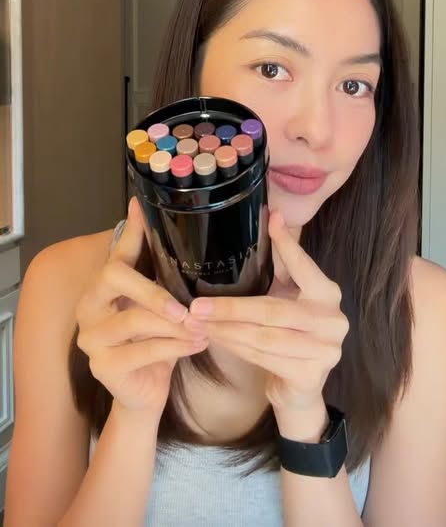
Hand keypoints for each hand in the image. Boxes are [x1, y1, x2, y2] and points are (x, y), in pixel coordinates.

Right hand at [75, 197, 209, 419]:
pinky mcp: (102, 366)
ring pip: (134, 319)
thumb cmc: (156, 342)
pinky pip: (143, 351)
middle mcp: (88, 307)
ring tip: (202, 329)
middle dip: (154, 290)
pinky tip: (198, 345)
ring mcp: (91, 338)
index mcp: (102, 287)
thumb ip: (163, 275)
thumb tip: (175, 236)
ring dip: (175, 325)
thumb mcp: (162, 306)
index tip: (140, 206)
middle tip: (186, 307)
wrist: (146, 394)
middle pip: (115, 276)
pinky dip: (176, 348)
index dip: (131, 231)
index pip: (116, 252)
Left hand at [188, 209, 349, 412]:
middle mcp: (332, 321)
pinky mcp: (310, 376)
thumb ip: (285, 259)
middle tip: (196, 306)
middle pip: (271, 310)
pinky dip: (235, 348)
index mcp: (328, 294)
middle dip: (230, 308)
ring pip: (262, 337)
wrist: (300, 384)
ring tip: (198, 323)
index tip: (271, 220)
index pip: (304, 266)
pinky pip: (262, 358)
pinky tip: (215, 339)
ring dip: (226, 330)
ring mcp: (325, 350)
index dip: (287, 244)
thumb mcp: (290, 292)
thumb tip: (274, 214)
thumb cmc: (291, 329)